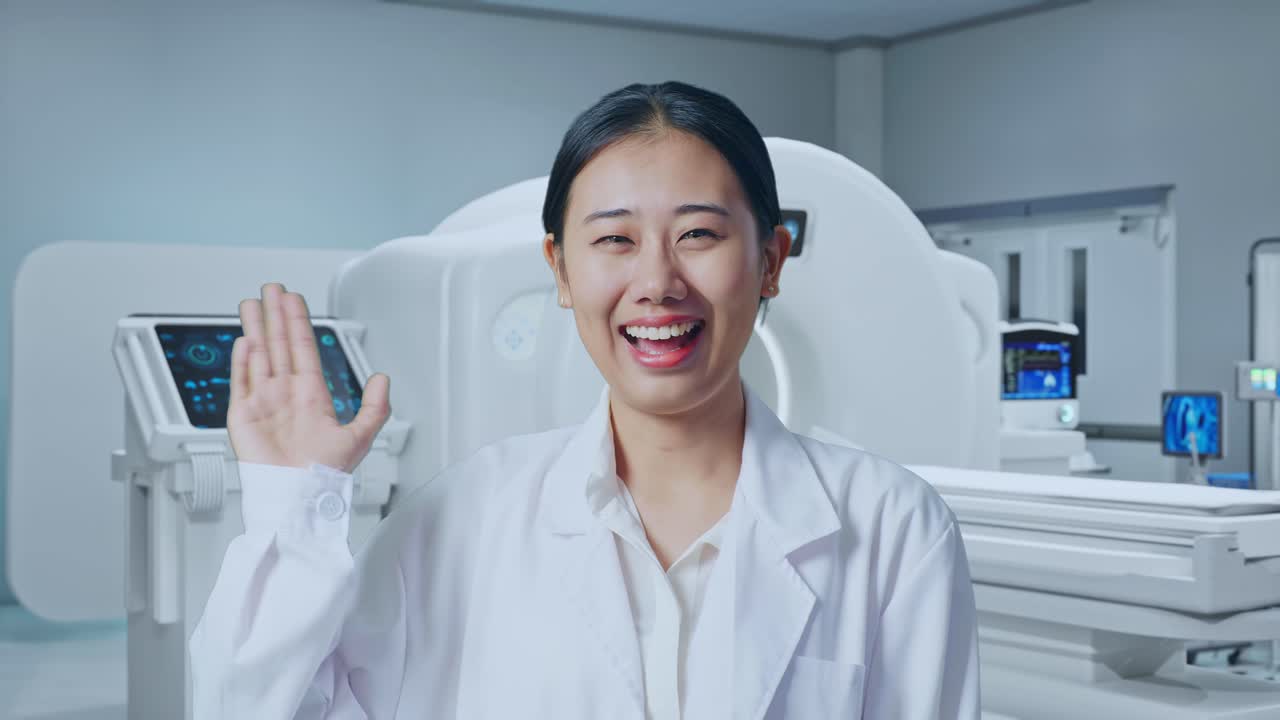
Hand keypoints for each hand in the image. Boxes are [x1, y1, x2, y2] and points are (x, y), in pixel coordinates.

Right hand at [227, 283, 390, 473]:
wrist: (300, 497)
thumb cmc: (326, 473)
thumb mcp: (361, 435)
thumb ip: (375, 406)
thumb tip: (383, 378)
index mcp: (311, 395)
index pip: (303, 348)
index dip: (299, 322)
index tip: (294, 299)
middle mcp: (286, 394)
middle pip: (279, 344)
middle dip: (276, 315)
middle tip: (272, 288)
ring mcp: (263, 402)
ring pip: (258, 355)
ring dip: (256, 328)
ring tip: (252, 303)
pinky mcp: (243, 417)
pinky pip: (241, 382)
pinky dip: (242, 361)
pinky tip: (245, 340)